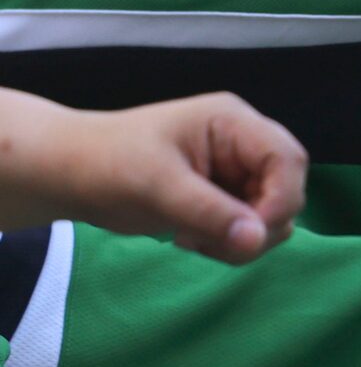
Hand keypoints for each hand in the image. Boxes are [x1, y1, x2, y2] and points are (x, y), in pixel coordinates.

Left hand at [32, 92, 306, 261]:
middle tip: (212, 243)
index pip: (288, 158)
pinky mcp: (222, 199)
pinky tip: (189, 239)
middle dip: (258, 223)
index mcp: (233, 123)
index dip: (282, 198)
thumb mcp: (157, 186)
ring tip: (193, 240)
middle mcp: (242, 145)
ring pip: (272, 214)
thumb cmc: (106, 165)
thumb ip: (210, 212)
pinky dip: (228, 243)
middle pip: (287, 188)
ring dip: (242, 238)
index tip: (249, 234)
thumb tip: (257, 239)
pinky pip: (249, 227)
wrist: (66, 175)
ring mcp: (234, 173)